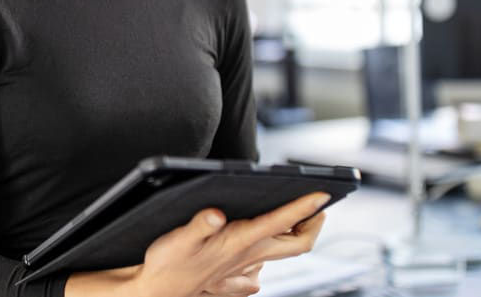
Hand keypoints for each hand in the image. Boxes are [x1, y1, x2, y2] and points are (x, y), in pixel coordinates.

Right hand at [128, 191, 329, 296]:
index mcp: (240, 243)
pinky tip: (263, 239)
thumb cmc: (167, 264)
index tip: (322, 193)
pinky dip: (272, 249)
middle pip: (298, 244)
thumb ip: (199, 225)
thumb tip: (216, 213)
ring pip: (283, 252)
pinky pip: (267, 262)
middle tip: (318, 204)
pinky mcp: (238, 272)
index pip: (282, 222)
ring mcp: (246, 266)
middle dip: (313, 223)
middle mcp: (249, 256)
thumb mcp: (178, 240)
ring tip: (297, 214)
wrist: (158, 291)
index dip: (304, 207)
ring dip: (295, 233)